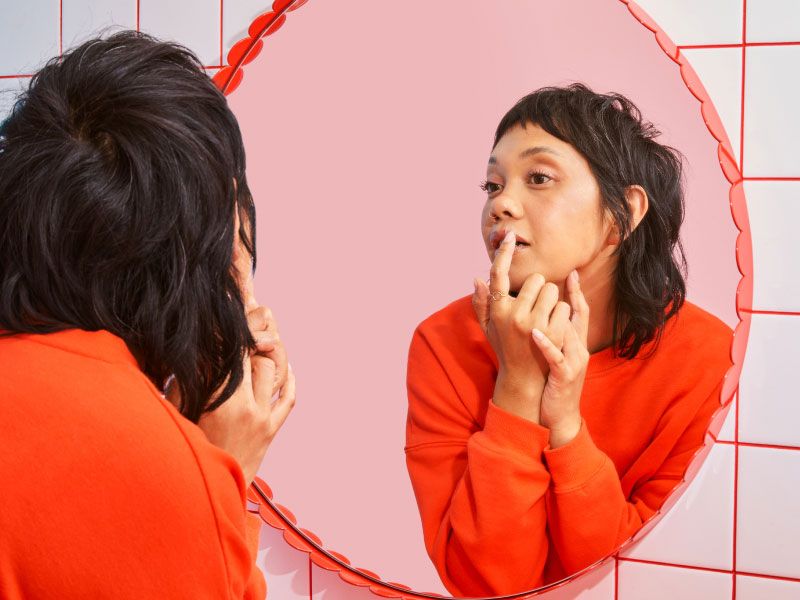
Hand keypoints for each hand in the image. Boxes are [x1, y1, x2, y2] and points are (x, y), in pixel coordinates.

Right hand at [169, 222, 295, 483]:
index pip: (233, 348)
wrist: (210, 501)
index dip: (233, 320)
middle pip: (260, 351)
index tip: (234, 295)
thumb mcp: (176, 415)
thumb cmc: (184, 456)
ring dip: (271, 342)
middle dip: (255, 322)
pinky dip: (287, 372)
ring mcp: (267, 417)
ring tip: (264, 320)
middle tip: (252, 297)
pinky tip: (281, 359)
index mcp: (222, 401)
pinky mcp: (275, 428)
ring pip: (277, 367)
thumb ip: (184, 379)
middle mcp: (250, 406)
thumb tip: (185, 345)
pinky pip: (290, 394)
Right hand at [472, 230, 568, 421]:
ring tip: (545, 318)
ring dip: (552, 300)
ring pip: (552, 290)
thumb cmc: (506, 349)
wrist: (524, 380)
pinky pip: (564, 306)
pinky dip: (562, 313)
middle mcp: (513, 315)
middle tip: (537, 306)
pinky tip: (555, 327)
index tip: (509, 236)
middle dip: (539, 289)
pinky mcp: (552, 332)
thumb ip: (482, 303)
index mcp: (497, 310)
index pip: (498, 274)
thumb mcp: (489, 328)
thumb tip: (477, 278)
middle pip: (536, 279)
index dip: (503, 253)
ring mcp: (534, 324)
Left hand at [531, 269, 589, 446]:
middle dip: (568, 297)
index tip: (571, 272)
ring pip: (569, 333)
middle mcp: (578, 349)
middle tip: (554, 278)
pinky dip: (547, 345)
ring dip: (556, 316)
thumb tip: (545, 312)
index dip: (576, 293)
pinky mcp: (564, 377)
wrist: (560, 416)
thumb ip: (553, 333)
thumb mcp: (555, 355)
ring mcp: (573, 363)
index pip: (579, 313)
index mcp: (576, 343)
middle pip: (577, 318)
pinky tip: (535, 333)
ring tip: (544, 296)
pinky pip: (556, 358)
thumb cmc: (553, 383)